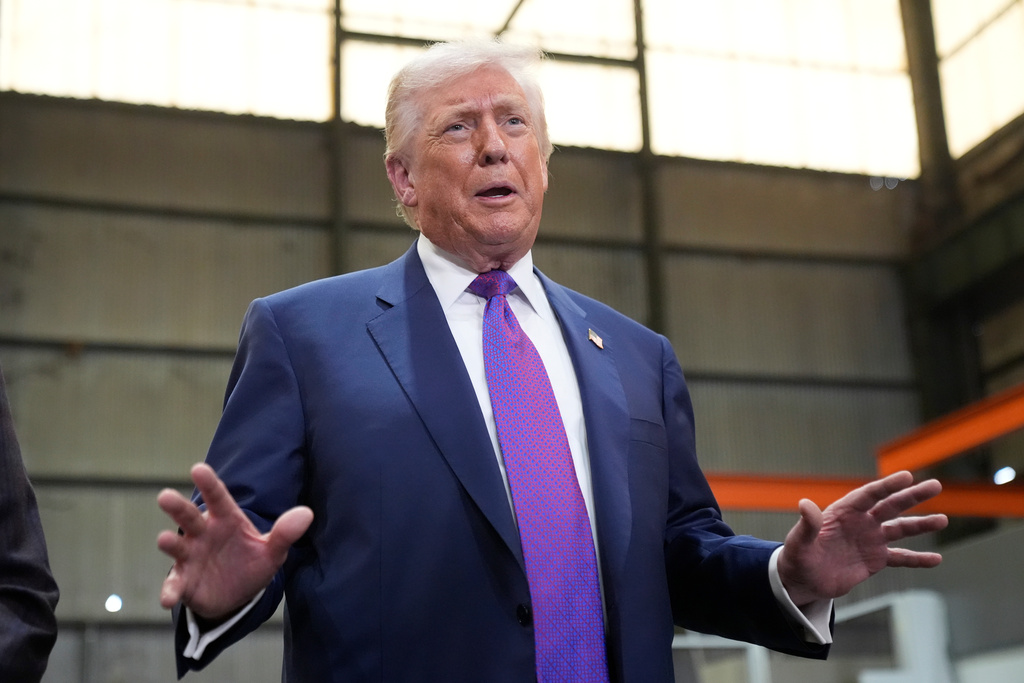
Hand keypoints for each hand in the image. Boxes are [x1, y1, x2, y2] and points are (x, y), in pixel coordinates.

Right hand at [156, 463, 312, 619]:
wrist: (237, 595)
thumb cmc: (251, 563)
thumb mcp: (272, 551)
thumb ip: (285, 533)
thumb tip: (307, 513)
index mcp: (226, 520)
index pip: (218, 497)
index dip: (209, 483)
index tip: (198, 468)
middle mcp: (203, 534)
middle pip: (189, 517)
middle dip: (177, 507)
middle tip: (165, 496)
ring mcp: (190, 557)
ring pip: (177, 546)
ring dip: (170, 544)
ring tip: (164, 540)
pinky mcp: (183, 582)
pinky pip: (174, 585)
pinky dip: (170, 590)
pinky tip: (167, 599)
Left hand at [777, 471, 947, 606]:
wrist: (804, 580)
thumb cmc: (798, 557)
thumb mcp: (799, 542)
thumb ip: (806, 525)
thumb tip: (805, 504)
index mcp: (843, 512)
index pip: (869, 495)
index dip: (887, 486)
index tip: (907, 476)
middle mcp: (861, 522)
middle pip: (890, 506)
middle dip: (912, 496)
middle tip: (935, 485)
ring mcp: (871, 540)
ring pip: (900, 529)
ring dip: (921, 525)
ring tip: (942, 519)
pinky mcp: (876, 559)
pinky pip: (901, 557)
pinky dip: (917, 559)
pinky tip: (936, 559)